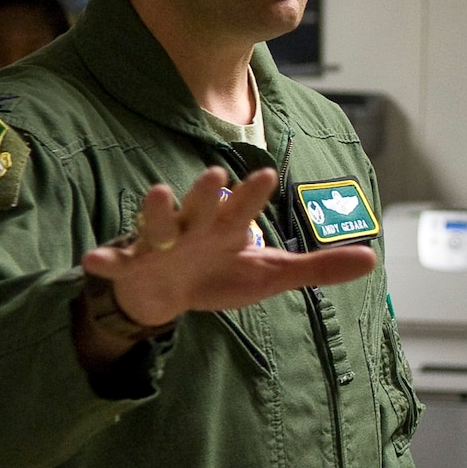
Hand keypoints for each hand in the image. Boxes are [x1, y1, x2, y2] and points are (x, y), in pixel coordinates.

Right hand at [76, 167, 373, 363]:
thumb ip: (316, 267)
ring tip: (158, 192)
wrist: (167, 293)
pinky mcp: (132, 265)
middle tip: (215, 174)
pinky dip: (106, 260)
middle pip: (200, 206)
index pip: (244, 209)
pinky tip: (95, 260)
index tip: (268, 174)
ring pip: (157, 223)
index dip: (253, 193)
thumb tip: (371, 258)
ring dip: (156, 210)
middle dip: (206, 191)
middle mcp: (193, 228)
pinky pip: (116, 262)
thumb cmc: (219, 273)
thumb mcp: (270, 275)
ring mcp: (160, 244)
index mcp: (227, 228)